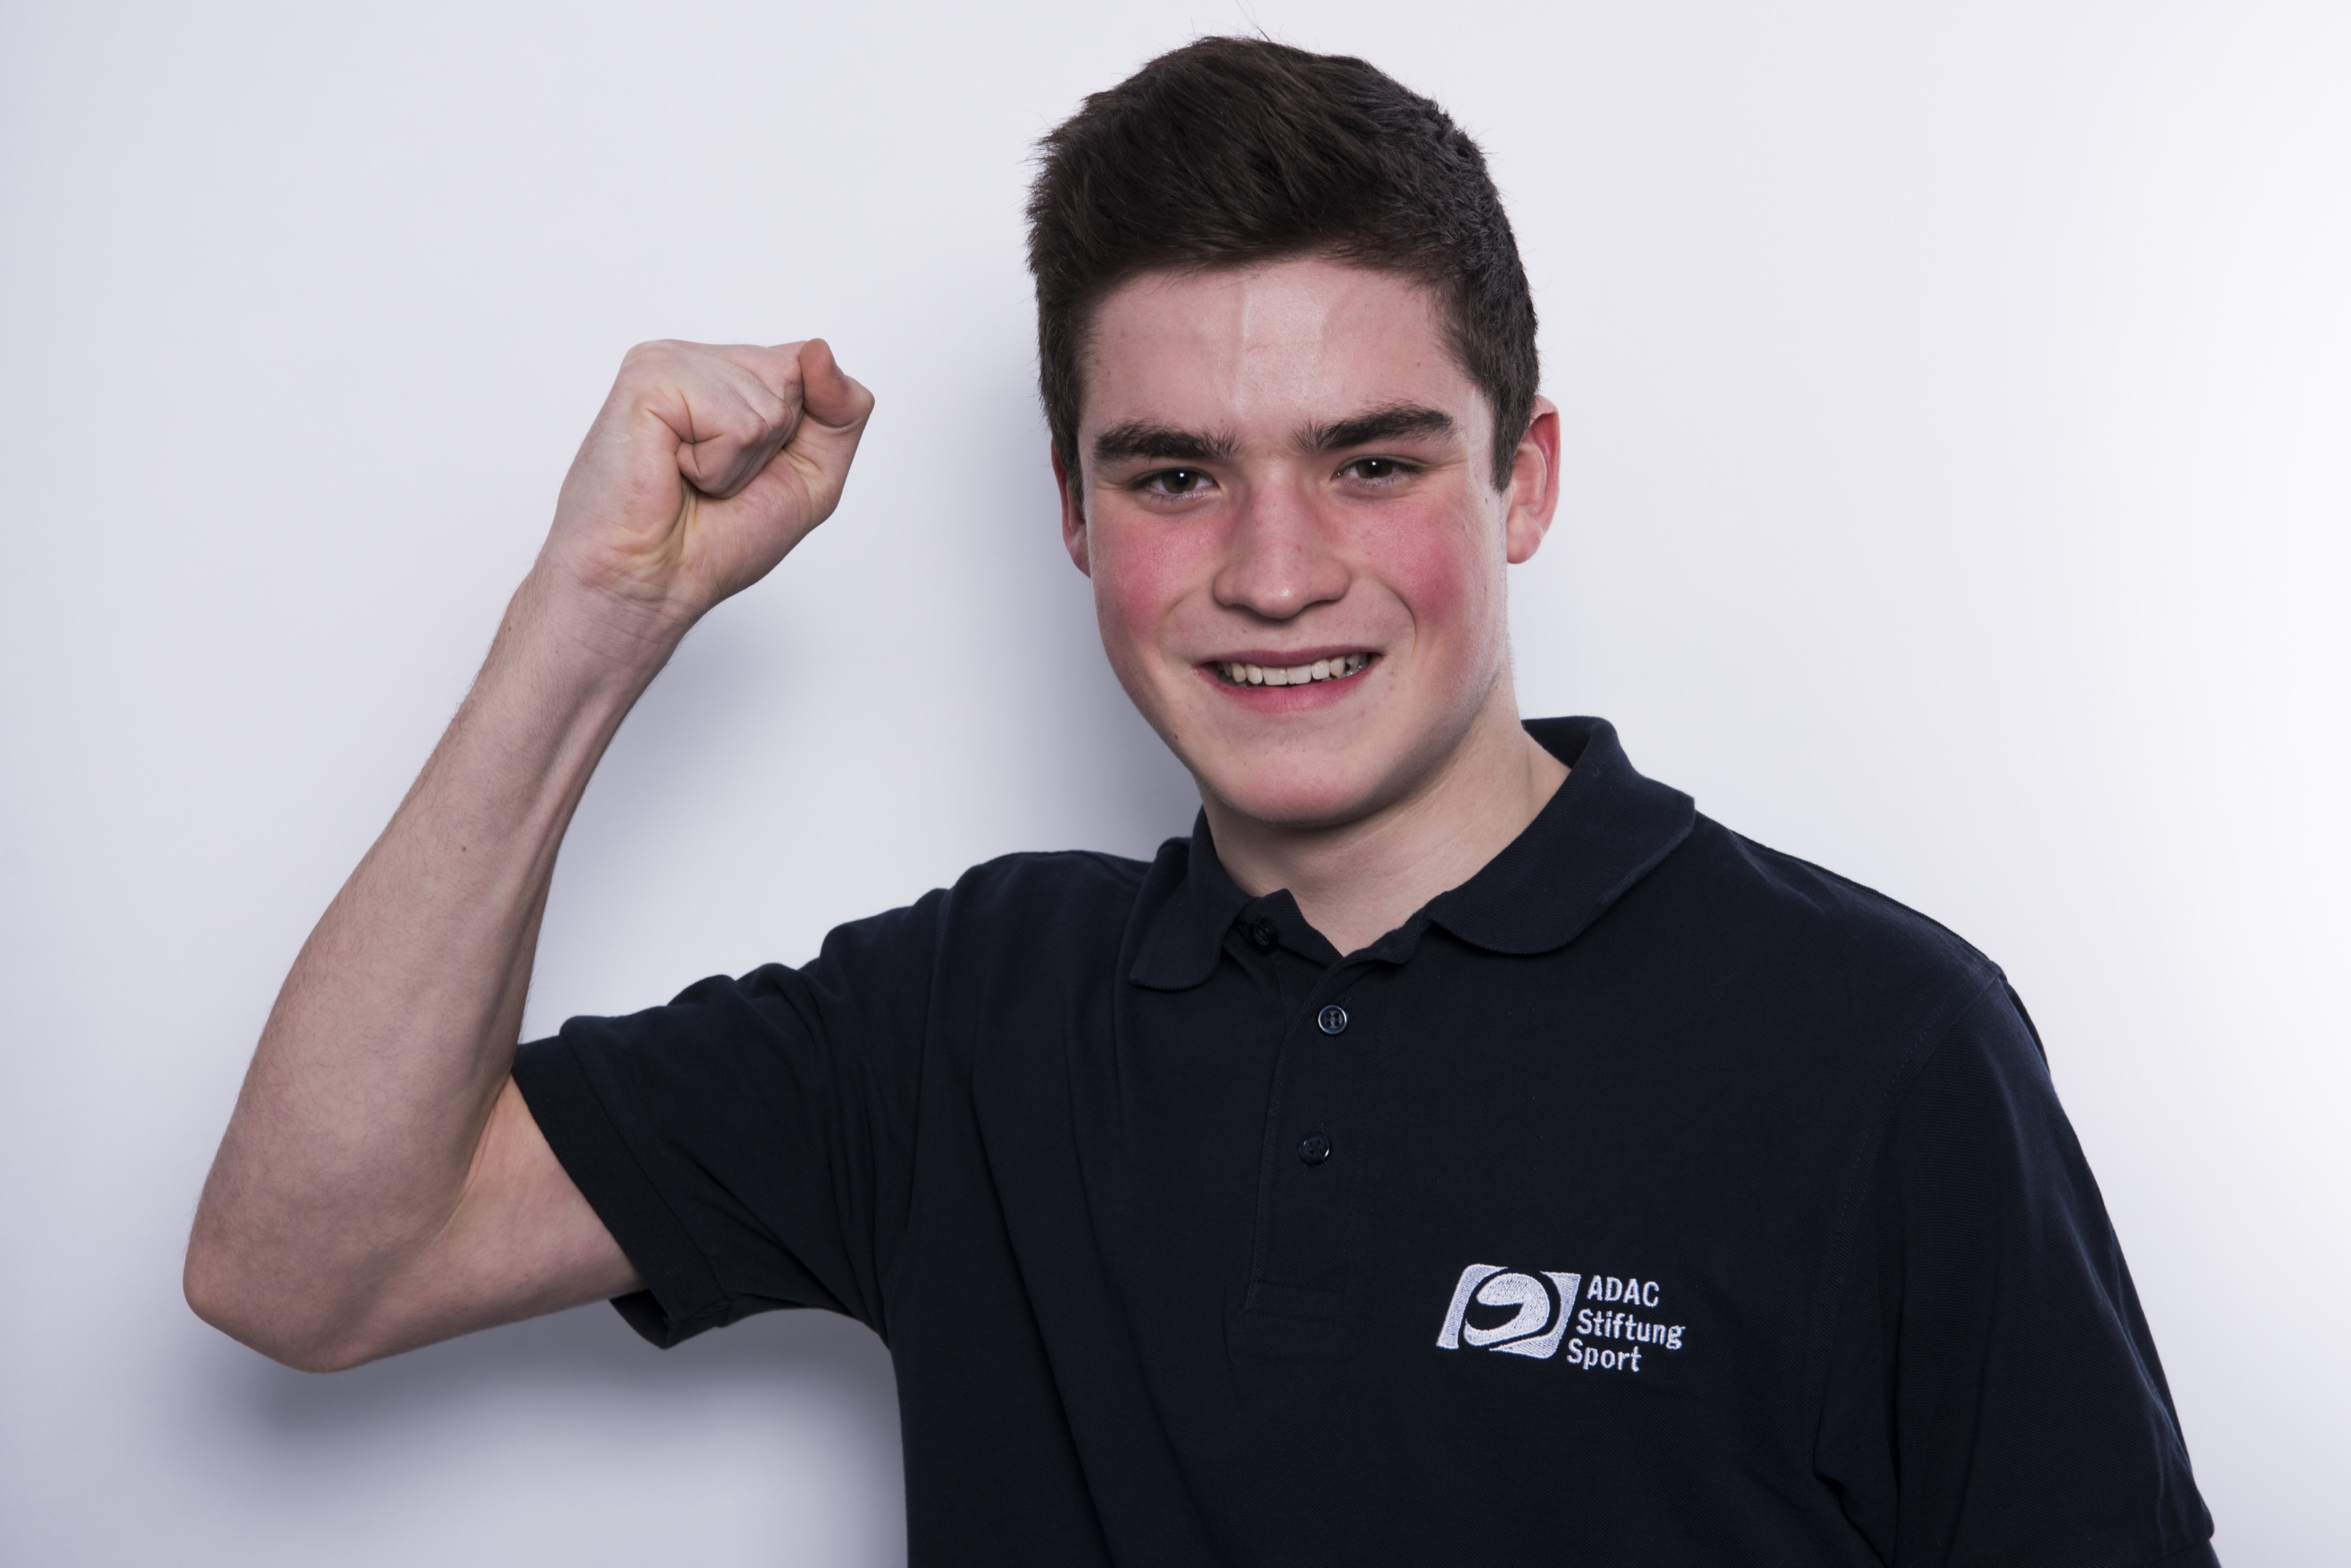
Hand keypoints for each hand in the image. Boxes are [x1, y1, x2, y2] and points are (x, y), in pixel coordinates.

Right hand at [536, 338, 873, 653]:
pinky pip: (736, 420)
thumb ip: (842, 409)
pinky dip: (717, 465)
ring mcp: (671, 360)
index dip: (803, 432)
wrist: (650, 583)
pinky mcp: (649, 377)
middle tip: (715, 480)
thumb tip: (820, 349)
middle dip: (774, 448)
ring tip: (691, 479)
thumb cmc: (716, 538)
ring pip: (771, 401)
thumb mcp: (814, 476)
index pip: (811, 366)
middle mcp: (702, 359)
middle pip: (798, 377)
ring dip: (741, 463)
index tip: (752, 472)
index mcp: (733, 373)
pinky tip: (674, 471)